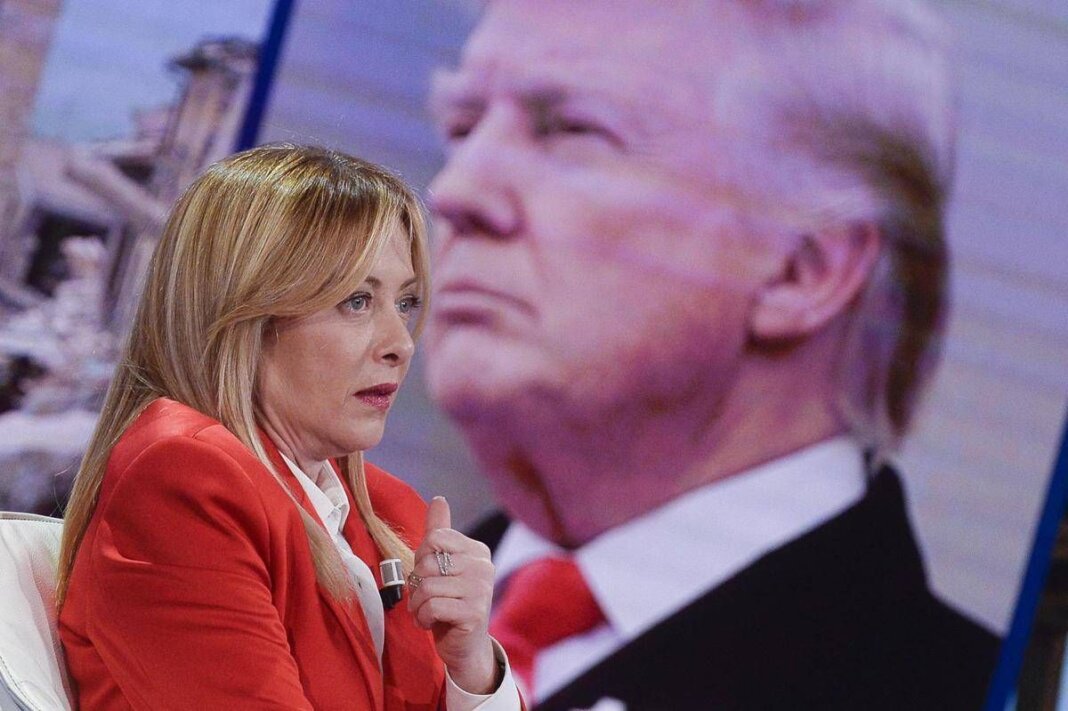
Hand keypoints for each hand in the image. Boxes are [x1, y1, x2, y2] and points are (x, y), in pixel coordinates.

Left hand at [408, 497, 498, 693]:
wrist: (465, 645)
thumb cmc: (450, 601)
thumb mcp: (442, 565)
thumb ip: (440, 532)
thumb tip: (439, 499)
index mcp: (477, 550)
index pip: (434, 538)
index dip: (421, 559)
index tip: (429, 575)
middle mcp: (484, 567)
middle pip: (427, 563)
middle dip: (416, 585)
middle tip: (425, 599)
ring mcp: (481, 590)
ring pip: (427, 587)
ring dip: (417, 605)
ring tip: (426, 612)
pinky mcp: (474, 613)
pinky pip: (432, 607)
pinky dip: (423, 618)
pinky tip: (432, 623)